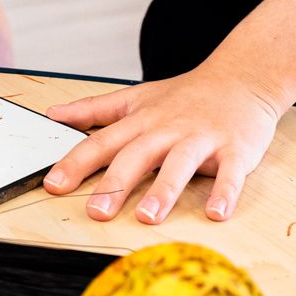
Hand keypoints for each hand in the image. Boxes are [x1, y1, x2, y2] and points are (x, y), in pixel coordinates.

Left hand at [43, 63, 285, 223]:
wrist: (242, 78)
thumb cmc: (186, 95)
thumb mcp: (136, 97)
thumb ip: (94, 109)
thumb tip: (53, 115)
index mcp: (142, 120)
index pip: (103, 142)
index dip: (77, 162)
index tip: (54, 185)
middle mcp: (169, 129)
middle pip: (138, 155)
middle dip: (115, 184)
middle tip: (97, 213)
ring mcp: (202, 138)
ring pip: (180, 164)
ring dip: (164, 190)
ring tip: (148, 217)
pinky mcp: (235, 149)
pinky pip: (230, 173)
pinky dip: (224, 193)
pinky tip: (216, 214)